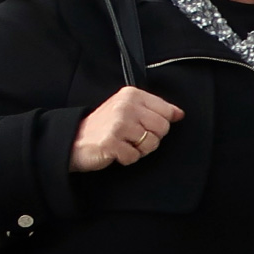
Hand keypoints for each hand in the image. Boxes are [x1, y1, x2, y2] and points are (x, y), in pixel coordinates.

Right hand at [69, 87, 184, 171]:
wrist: (73, 140)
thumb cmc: (103, 126)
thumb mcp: (128, 109)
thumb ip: (154, 109)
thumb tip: (179, 114)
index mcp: (132, 95)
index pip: (167, 111)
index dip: (159, 124)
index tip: (144, 126)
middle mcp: (126, 106)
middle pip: (163, 128)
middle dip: (151, 138)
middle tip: (132, 137)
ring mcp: (118, 123)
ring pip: (151, 143)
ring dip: (139, 150)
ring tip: (123, 143)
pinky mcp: (111, 142)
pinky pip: (134, 156)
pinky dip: (127, 158)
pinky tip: (115, 151)